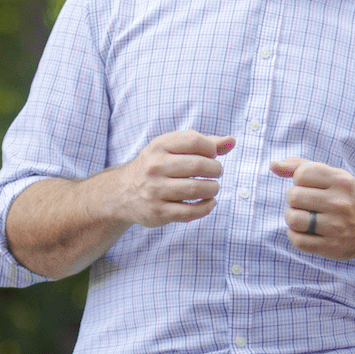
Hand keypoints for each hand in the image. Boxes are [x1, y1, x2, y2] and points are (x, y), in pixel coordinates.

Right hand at [102, 130, 235, 227]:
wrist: (122, 193)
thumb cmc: (157, 166)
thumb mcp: (173, 149)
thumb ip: (204, 143)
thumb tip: (232, 141)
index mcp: (158, 146)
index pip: (194, 141)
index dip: (211, 149)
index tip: (212, 156)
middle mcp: (154, 167)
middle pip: (198, 165)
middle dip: (216, 170)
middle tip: (216, 173)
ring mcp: (155, 190)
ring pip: (196, 190)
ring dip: (213, 189)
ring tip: (213, 188)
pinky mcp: (158, 212)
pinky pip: (190, 212)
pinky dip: (206, 207)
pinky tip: (209, 203)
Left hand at [276, 157, 354, 261]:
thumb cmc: (343, 198)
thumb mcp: (330, 176)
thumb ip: (300, 166)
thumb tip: (273, 165)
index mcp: (341, 181)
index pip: (301, 174)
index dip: (299, 180)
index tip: (309, 186)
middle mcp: (341, 203)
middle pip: (293, 196)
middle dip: (294, 200)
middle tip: (306, 204)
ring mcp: (337, 227)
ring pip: (293, 219)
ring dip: (292, 218)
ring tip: (303, 218)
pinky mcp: (331, 247)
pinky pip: (297, 240)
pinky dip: (295, 235)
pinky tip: (306, 232)